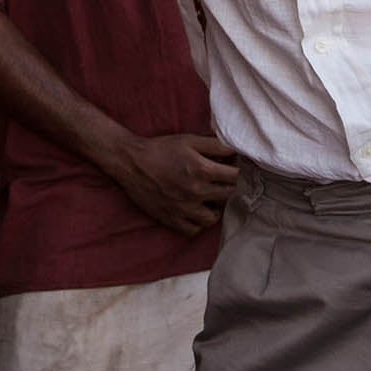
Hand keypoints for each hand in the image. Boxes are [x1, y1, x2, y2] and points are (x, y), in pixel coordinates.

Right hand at [107, 132, 236, 234]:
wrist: (132, 163)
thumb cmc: (161, 149)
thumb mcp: (190, 140)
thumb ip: (216, 145)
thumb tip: (236, 150)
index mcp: (202, 170)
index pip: (236, 177)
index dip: (238, 171)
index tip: (234, 168)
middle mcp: (196, 192)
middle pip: (228, 196)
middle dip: (229, 187)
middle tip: (223, 182)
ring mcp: (184, 209)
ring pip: (213, 218)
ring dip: (215, 208)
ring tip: (210, 198)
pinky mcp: (171, 219)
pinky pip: (193, 230)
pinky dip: (197, 223)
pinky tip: (195, 211)